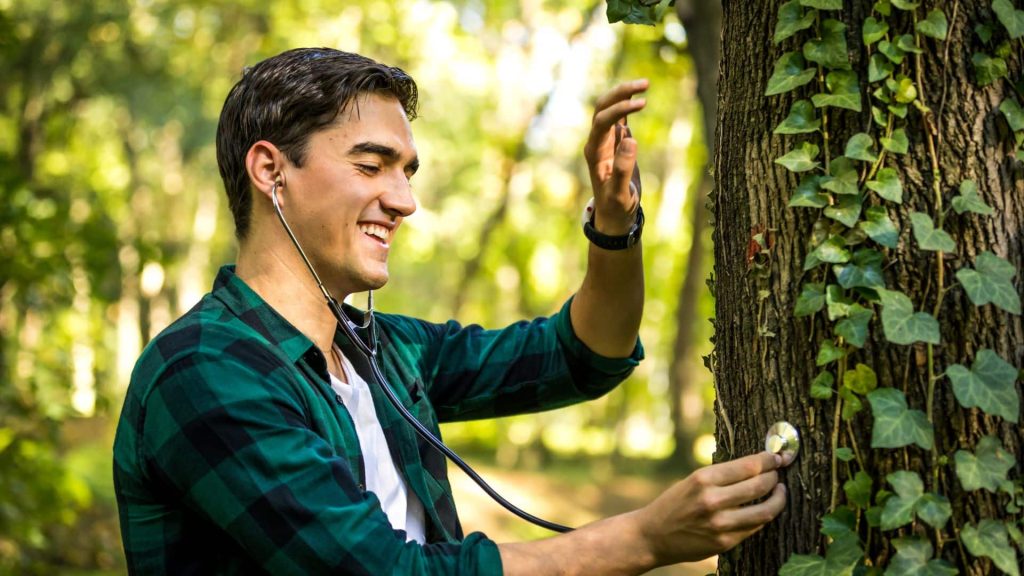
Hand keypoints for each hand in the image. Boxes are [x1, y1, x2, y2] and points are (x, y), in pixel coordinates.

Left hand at [583, 79, 647, 235]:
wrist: (613, 214)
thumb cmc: (615, 206)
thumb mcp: (619, 194)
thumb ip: (623, 169)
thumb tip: (630, 138)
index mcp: (594, 153)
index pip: (602, 122)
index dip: (620, 110)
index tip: (643, 103)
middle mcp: (597, 142)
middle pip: (602, 108)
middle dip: (620, 93)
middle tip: (645, 83)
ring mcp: (605, 140)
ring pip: (609, 108)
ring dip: (624, 94)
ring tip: (645, 83)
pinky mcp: (615, 141)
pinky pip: (618, 117)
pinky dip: (627, 103)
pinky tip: (639, 93)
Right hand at [637, 452, 786, 564]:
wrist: (652, 536)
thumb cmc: (674, 504)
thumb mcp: (692, 481)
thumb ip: (721, 476)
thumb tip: (757, 466)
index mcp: (703, 479)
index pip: (749, 466)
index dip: (768, 460)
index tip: (777, 456)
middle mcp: (712, 500)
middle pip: (759, 485)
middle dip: (774, 476)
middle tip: (778, 472)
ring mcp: (720, 524)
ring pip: (764, 510)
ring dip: (778, 498)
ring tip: (780, 491)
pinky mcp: (725, 543)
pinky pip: (754, 527)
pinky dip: (764, 516)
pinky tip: (765, 509)